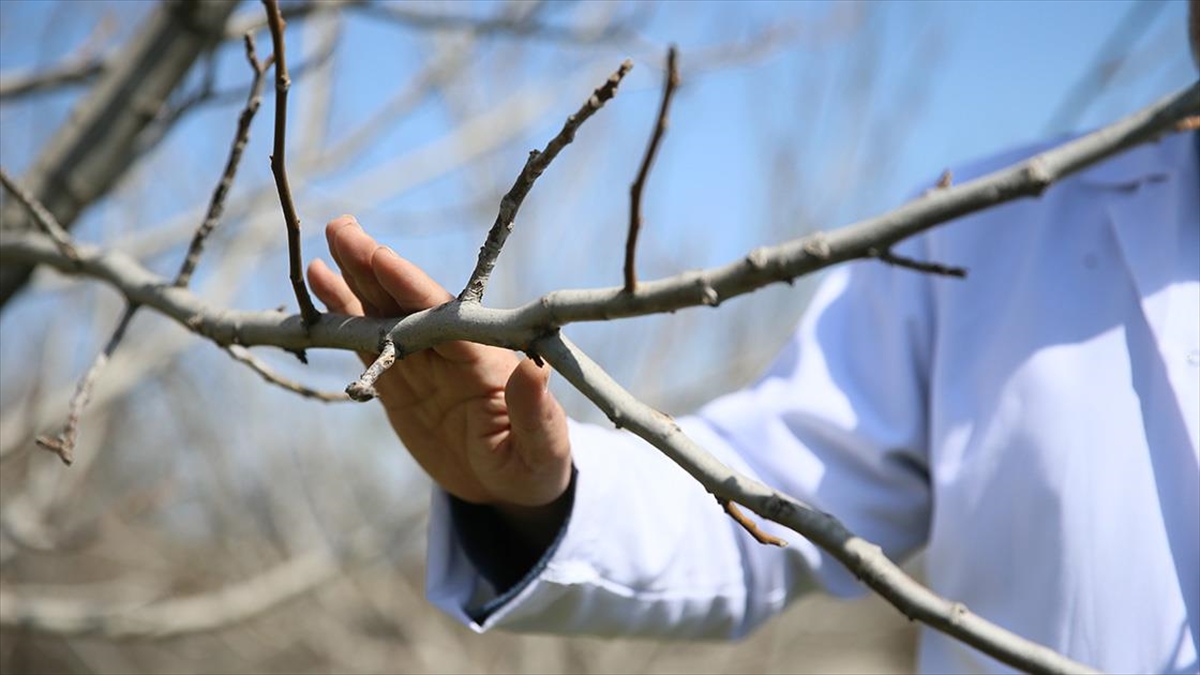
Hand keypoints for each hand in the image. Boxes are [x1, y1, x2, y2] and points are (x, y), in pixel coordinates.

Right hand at [307, 216, 572, 529]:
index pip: (445, 317)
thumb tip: (534, 372)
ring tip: (331, 236)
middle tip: (342, 228)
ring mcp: (423, 362)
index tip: (384, 259)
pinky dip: (344, 316)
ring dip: (356, 278)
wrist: (510, 485)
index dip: (414, 289)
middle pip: (409, 301)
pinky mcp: (399, 380)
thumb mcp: (541, 448)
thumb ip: (535, 412)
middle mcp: (452, 351)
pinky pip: (366, 344)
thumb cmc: (536, 465)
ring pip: (383, 313)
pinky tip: (320, 283)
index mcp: (484, 360)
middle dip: (376, 266)